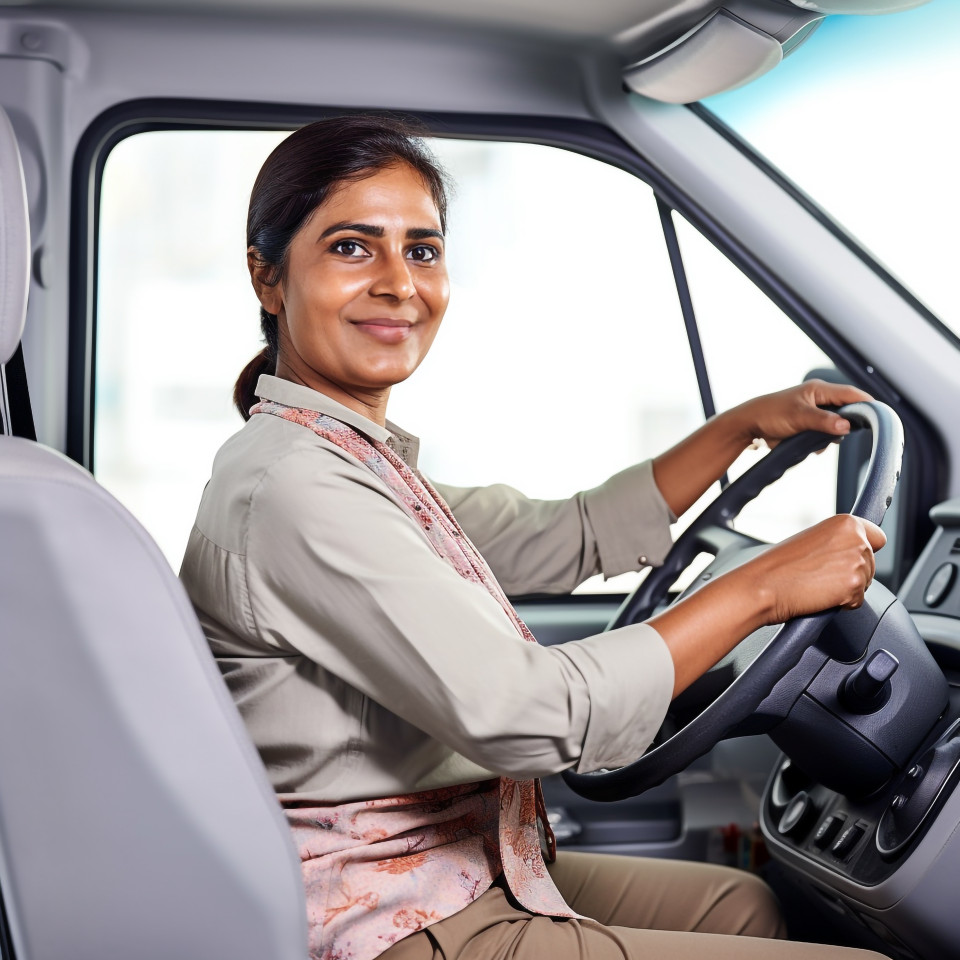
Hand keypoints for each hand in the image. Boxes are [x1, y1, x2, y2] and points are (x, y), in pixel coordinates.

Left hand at [728, 380, 872, 449]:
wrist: (750, 424)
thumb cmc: (771, 414)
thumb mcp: (799, 417)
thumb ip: (823, 421)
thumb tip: (847, 426)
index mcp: (819, 390)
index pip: (851, 394)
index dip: (867, 404)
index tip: (880, 416)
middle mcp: (820, 399)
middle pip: (847, 411)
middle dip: (846, 425)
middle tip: (840, 436)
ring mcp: (815, 412)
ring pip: (836, 425)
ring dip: (831, 436)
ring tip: (816, 442)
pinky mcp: (809, 425)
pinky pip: (824, 435)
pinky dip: (821, 442)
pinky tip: (812, 447)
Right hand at [740, 514, 886, 625]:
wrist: (764, 585)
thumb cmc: (778, 565)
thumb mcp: (811, 540)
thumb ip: (836, 541)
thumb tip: (850, 551)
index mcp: (845, 523)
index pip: (877, 537)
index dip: (864, 550)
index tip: (851, 557)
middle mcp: (856, 539)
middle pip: (871, 563)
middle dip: (851, 572)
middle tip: (821, 575)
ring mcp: (857, 562)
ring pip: (865, 583)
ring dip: (846, 588)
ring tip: (817, 584)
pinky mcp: (854, 586)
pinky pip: (857, 601)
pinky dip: (841, 604)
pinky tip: (820, 595)